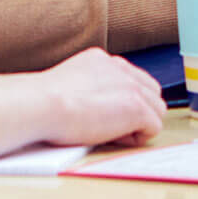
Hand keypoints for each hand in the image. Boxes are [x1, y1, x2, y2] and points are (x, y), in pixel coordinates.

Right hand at [34, 47, 166, 146]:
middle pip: (151, 92)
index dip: (125, 102)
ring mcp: (131, 86)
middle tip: (112, 128)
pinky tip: (113, 138)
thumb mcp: (69, 84)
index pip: (132, 79)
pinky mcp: (136, 107)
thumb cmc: (42, 103)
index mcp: (101, 61)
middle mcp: (120, 68)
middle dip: (139, 112)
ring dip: (139, 125)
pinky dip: (138, 138)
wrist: (40, 104)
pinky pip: (154, 127)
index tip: (107, 115)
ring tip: (110, 134)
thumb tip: (97, 108)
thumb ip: (89, 88)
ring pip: (157, 109)